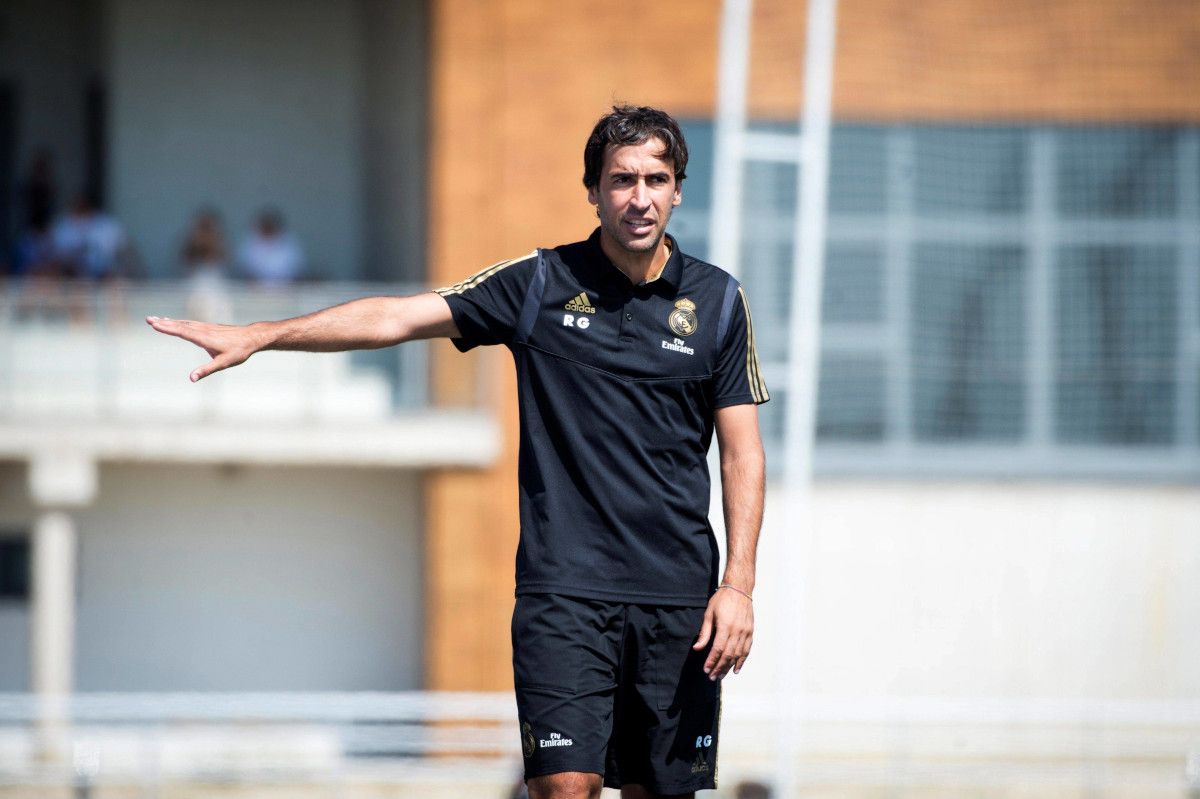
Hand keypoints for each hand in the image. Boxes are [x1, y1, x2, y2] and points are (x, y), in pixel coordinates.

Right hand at [146, 316, 262, 381]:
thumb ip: (206, 370)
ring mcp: (206, 327)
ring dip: (169, 321)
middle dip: (164, 323)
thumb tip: (191, 378)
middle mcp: (203, 330)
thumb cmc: (239, 351)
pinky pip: (190, 323)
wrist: (252, 337)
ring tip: (156, 319)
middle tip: (148, 319)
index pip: (182, 332)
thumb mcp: (223, 363)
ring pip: (184, 323)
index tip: (154, 324)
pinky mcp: (209, 327)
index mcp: (204, 337)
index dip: (168, 328)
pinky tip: (175, 322)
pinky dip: (180, 322)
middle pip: (180, 325)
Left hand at [693, 585, 753, 680]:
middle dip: (720, 667)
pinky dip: (742, 660)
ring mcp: (746, 632)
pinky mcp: (750, 632)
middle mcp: (737, 631)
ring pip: (738, 654)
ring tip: (722, 675)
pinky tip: (736, 668)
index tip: (706, 669)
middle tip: (713, 677)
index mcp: (725, 626)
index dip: (712, 661)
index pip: (718, 649)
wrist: (739, 589)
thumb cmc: (722, 600)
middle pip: (728, 655)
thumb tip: (697, 648)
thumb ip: (704, 633)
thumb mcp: (709, 614)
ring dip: (729, 667)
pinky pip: (747, 650)